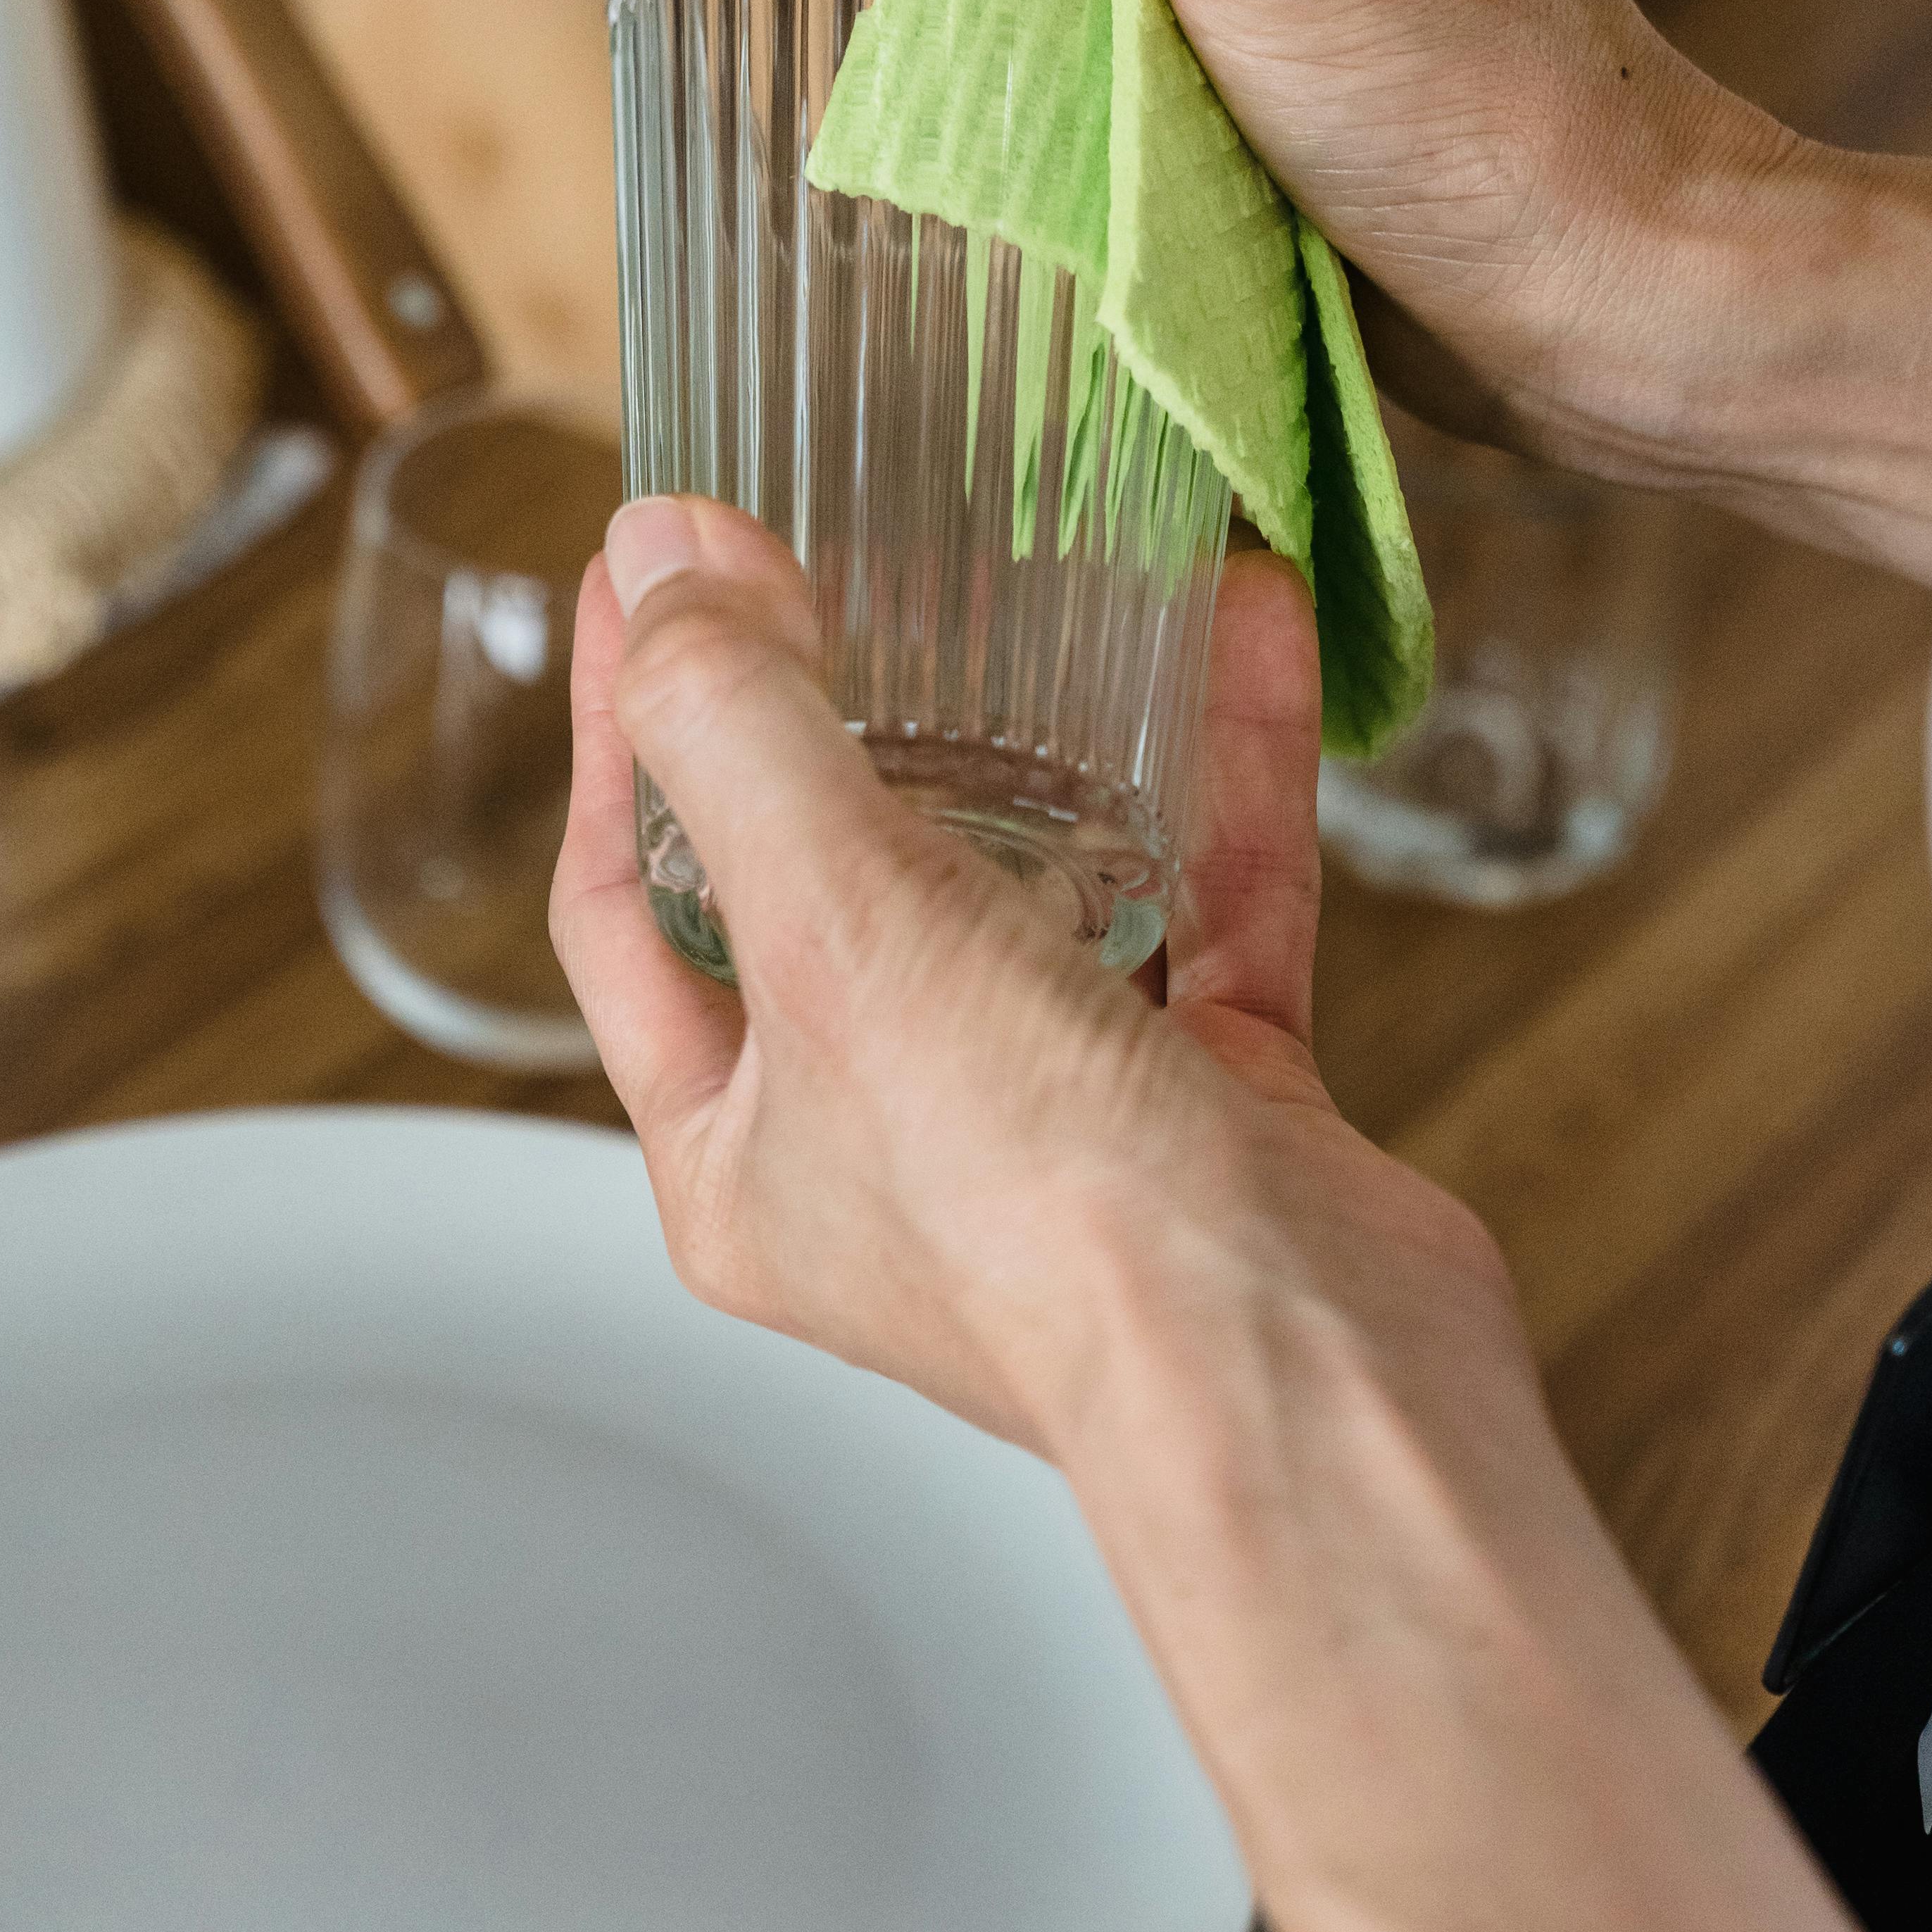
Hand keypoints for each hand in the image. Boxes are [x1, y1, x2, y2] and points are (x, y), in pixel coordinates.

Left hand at [546, 495, 1500, 1481]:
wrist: (1311, 1382)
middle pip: (826, 889)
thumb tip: (660, 562)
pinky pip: (1214, 899)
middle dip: (840, 717)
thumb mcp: (838, 930)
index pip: (625, 906)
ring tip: (1042, 569)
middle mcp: (887, 1152)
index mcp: (741, 1155)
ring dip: (1050, 734)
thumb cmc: (1046, 1217)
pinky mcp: (1220, 1106)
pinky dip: (1225, 774)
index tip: (640, 573)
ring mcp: (1060, 1130)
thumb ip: (740, 731)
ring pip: (1036, 885)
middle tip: (838, 549)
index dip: (620, 730)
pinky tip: (1240, 633)